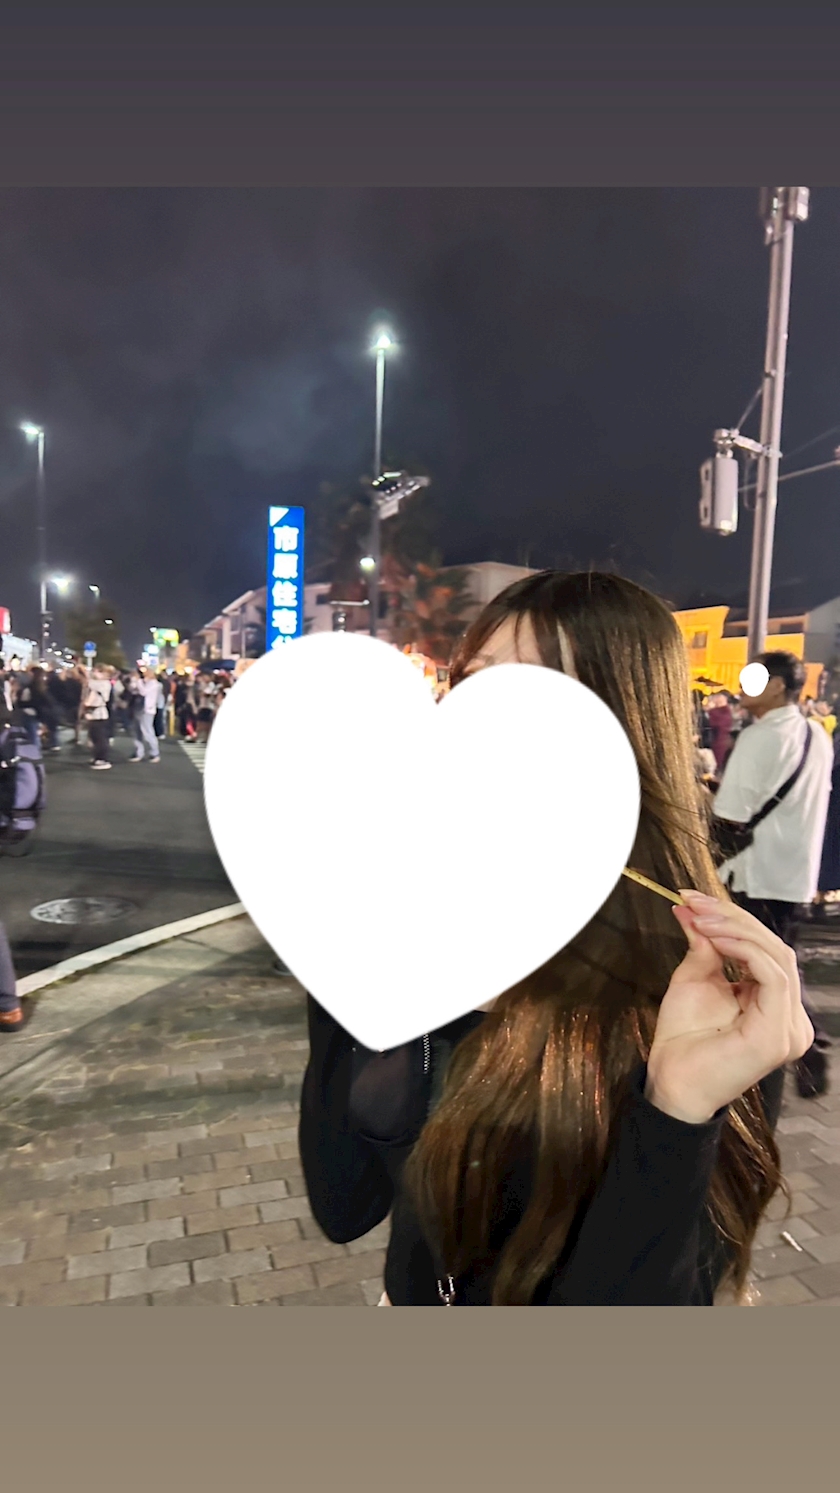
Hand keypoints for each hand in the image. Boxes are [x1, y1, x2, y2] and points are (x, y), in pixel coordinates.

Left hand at [645, 892, 812, 1124]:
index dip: (735, 919)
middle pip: (776, 949)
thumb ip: (703, 945)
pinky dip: (744, 950)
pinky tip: (715, 939)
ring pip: (777, 957)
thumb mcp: (694, 978)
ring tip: (701, 919)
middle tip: (697, 903)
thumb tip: (692, 909)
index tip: (696, 900)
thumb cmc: (683, 1040)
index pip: (768, 950)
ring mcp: (789, 1028)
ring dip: (736, 930)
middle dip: (734, 919)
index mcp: (775, 1006)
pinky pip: (773, 977)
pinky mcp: (778, 1034)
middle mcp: (791, 1018)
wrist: (670, 1082)